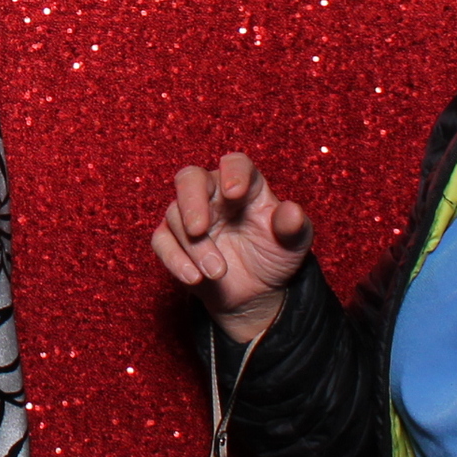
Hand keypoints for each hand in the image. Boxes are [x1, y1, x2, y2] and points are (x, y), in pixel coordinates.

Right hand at [153, 152, 312, 343]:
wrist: (257, 291)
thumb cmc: (275, 256)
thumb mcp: (294, 244)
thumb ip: (294, 227)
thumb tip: (293, 212)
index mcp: (245, 186)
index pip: (235, 164)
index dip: (232, 173)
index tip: (233, 192)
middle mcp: (213, 195)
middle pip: (190, 179)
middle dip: (191, 202)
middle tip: (199, 229)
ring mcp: (190, 216)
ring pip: (175, 216)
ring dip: (194, 247)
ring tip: (217, 272)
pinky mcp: (173, 240)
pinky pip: (162, 241)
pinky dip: (174, 259)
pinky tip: (194, 278)